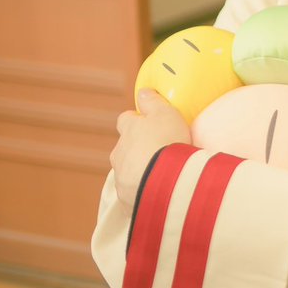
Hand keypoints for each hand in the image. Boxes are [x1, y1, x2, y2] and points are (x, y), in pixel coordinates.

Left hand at [110, 89, 191, 205]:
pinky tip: (157, 188)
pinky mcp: (125, 195)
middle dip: (137, 146)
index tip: (147, 122)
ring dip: (139, 167)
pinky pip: (132, 189)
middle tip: (158, 149)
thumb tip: (143, 92)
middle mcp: (119, 151)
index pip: (125, 119)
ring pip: (127, 167)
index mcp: (129, 129)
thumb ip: (153, 101)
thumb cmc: (167, 142)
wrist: (163, 180)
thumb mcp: (166, 113)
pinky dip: (142, 187)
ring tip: (160, 171)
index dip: (135, 120)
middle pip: (124, 145)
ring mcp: (120, 174)